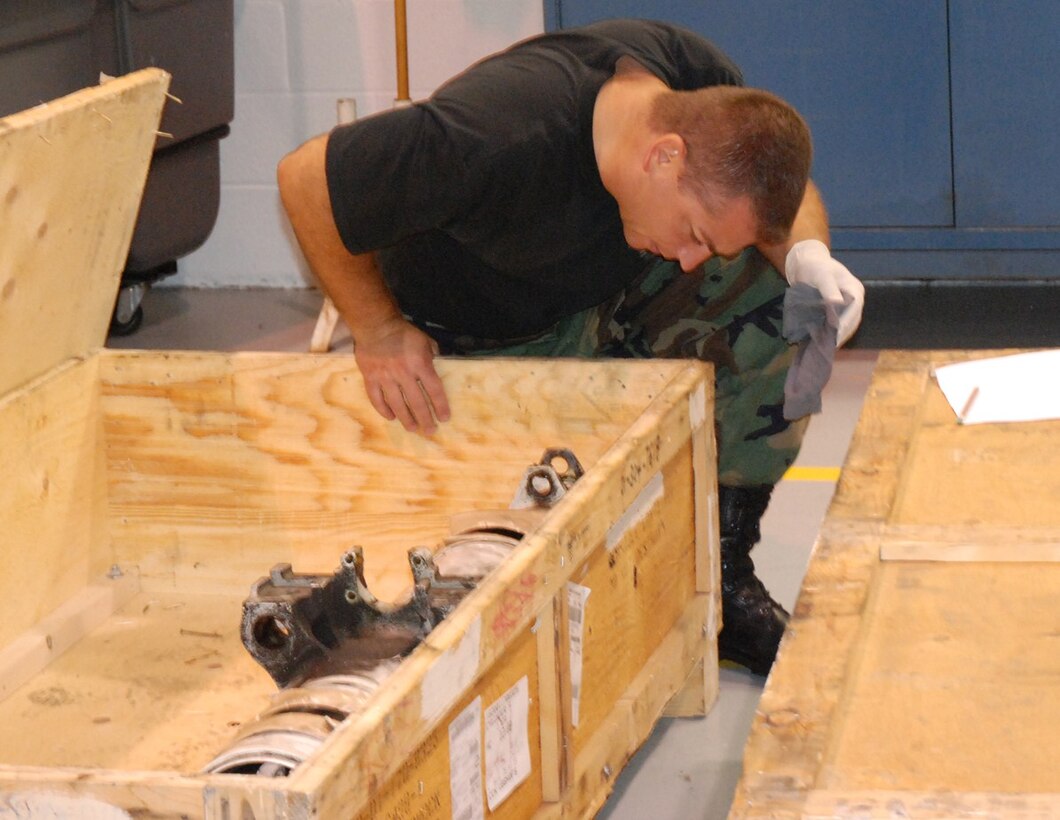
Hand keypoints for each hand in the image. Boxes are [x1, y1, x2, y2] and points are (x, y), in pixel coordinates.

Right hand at [354, 318, 450, 433]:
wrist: (375, 325)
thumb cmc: (403, 332)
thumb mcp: (424, 340)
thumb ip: (433, 354)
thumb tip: (439, 365)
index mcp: (420, 364)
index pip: (434, 390)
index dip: (440, 406)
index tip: (444, 418)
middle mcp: (404, 374)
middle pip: (416, 402)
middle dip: (425, 419)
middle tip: (430, 431)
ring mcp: (385, 378)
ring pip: (397, 404)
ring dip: (406, 419)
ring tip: (413, 428)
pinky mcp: (370, 378)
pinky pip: (377, 399)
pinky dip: (384, 410)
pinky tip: (391, 417)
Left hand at [784, 239, 864, 345]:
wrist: (807, 263)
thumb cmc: (815, 267)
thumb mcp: (822, 276)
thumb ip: (829, 290)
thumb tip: (837, 305)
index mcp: (855, 289)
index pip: (854, 310)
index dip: (845, 324)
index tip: (835, 337)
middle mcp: (856, 298)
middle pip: (853, 320)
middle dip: (842, 333)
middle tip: (829, 346)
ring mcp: (849, 305)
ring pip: (847, 323)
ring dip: (838, 334)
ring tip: (827, 346)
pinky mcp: (840, 309)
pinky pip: (840, 322)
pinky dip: (834, 331)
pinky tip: (825, 339)